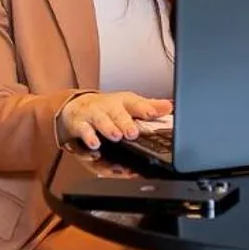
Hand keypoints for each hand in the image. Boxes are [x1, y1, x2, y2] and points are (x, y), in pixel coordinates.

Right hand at [57, 91, 171, 150]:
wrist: (78, 107)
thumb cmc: (108, 108)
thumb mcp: (129, 105)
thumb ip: (150, 107)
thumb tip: (169, 106)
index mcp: (123, 102)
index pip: (135, 103)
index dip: (144, 109)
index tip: (152, 114)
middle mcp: (108, 107)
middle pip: (117, 113)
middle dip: (124, 122)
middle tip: (132, 132)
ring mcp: (93, 115)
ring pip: (100, 121)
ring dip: (108, 128)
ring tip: (115, 136)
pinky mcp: (80, 125)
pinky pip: (83, 132)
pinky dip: (89, 140)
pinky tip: (95, 147)